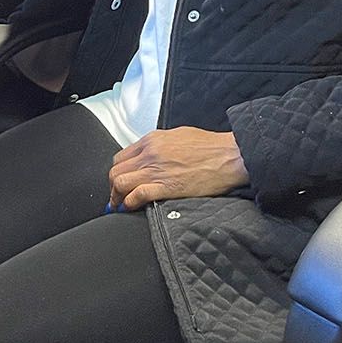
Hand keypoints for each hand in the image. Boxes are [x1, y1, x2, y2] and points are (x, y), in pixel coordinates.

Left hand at [108, 127, 248, 211]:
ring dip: (116, 196)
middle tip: (116, 197)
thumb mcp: (178, 135)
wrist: (228, 156)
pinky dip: (129, 203)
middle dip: (113, 186)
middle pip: (116, 171)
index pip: (121, 157)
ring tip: (120, 205)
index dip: (118, 172)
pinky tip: (132, 207)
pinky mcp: (166, 187)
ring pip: (120, 182)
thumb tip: (149, 157)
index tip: (119, 181)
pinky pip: (137, 195)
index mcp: (152, 140)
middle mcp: (150, 153)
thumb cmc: (209, 146)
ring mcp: (156, 170)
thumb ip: (159, 145)